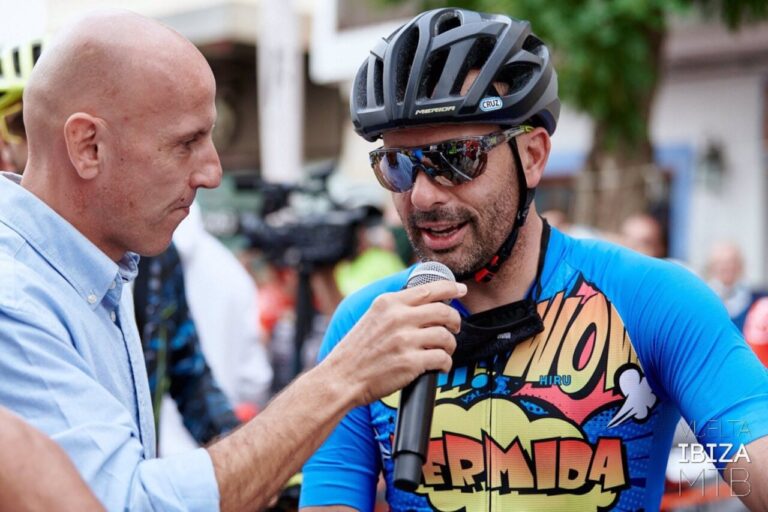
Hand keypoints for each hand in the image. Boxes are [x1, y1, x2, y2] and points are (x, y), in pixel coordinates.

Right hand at [325, 280, 465, 405]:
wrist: (341, 377)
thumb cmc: (357, 351)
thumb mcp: (373, 316)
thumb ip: (397, 308)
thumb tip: (426, 302)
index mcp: (389, 303)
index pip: (429, 289)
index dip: (451, 288)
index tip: (461, 290)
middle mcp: (398, 318)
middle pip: (444, 312)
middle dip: (455, 320)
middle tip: (454, 328)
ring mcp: (405, 340)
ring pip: (446, 336)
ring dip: (450, 345)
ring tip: (444, 351)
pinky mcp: (411, 362)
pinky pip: (442, 359)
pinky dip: (445, 364)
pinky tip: (440, 367)